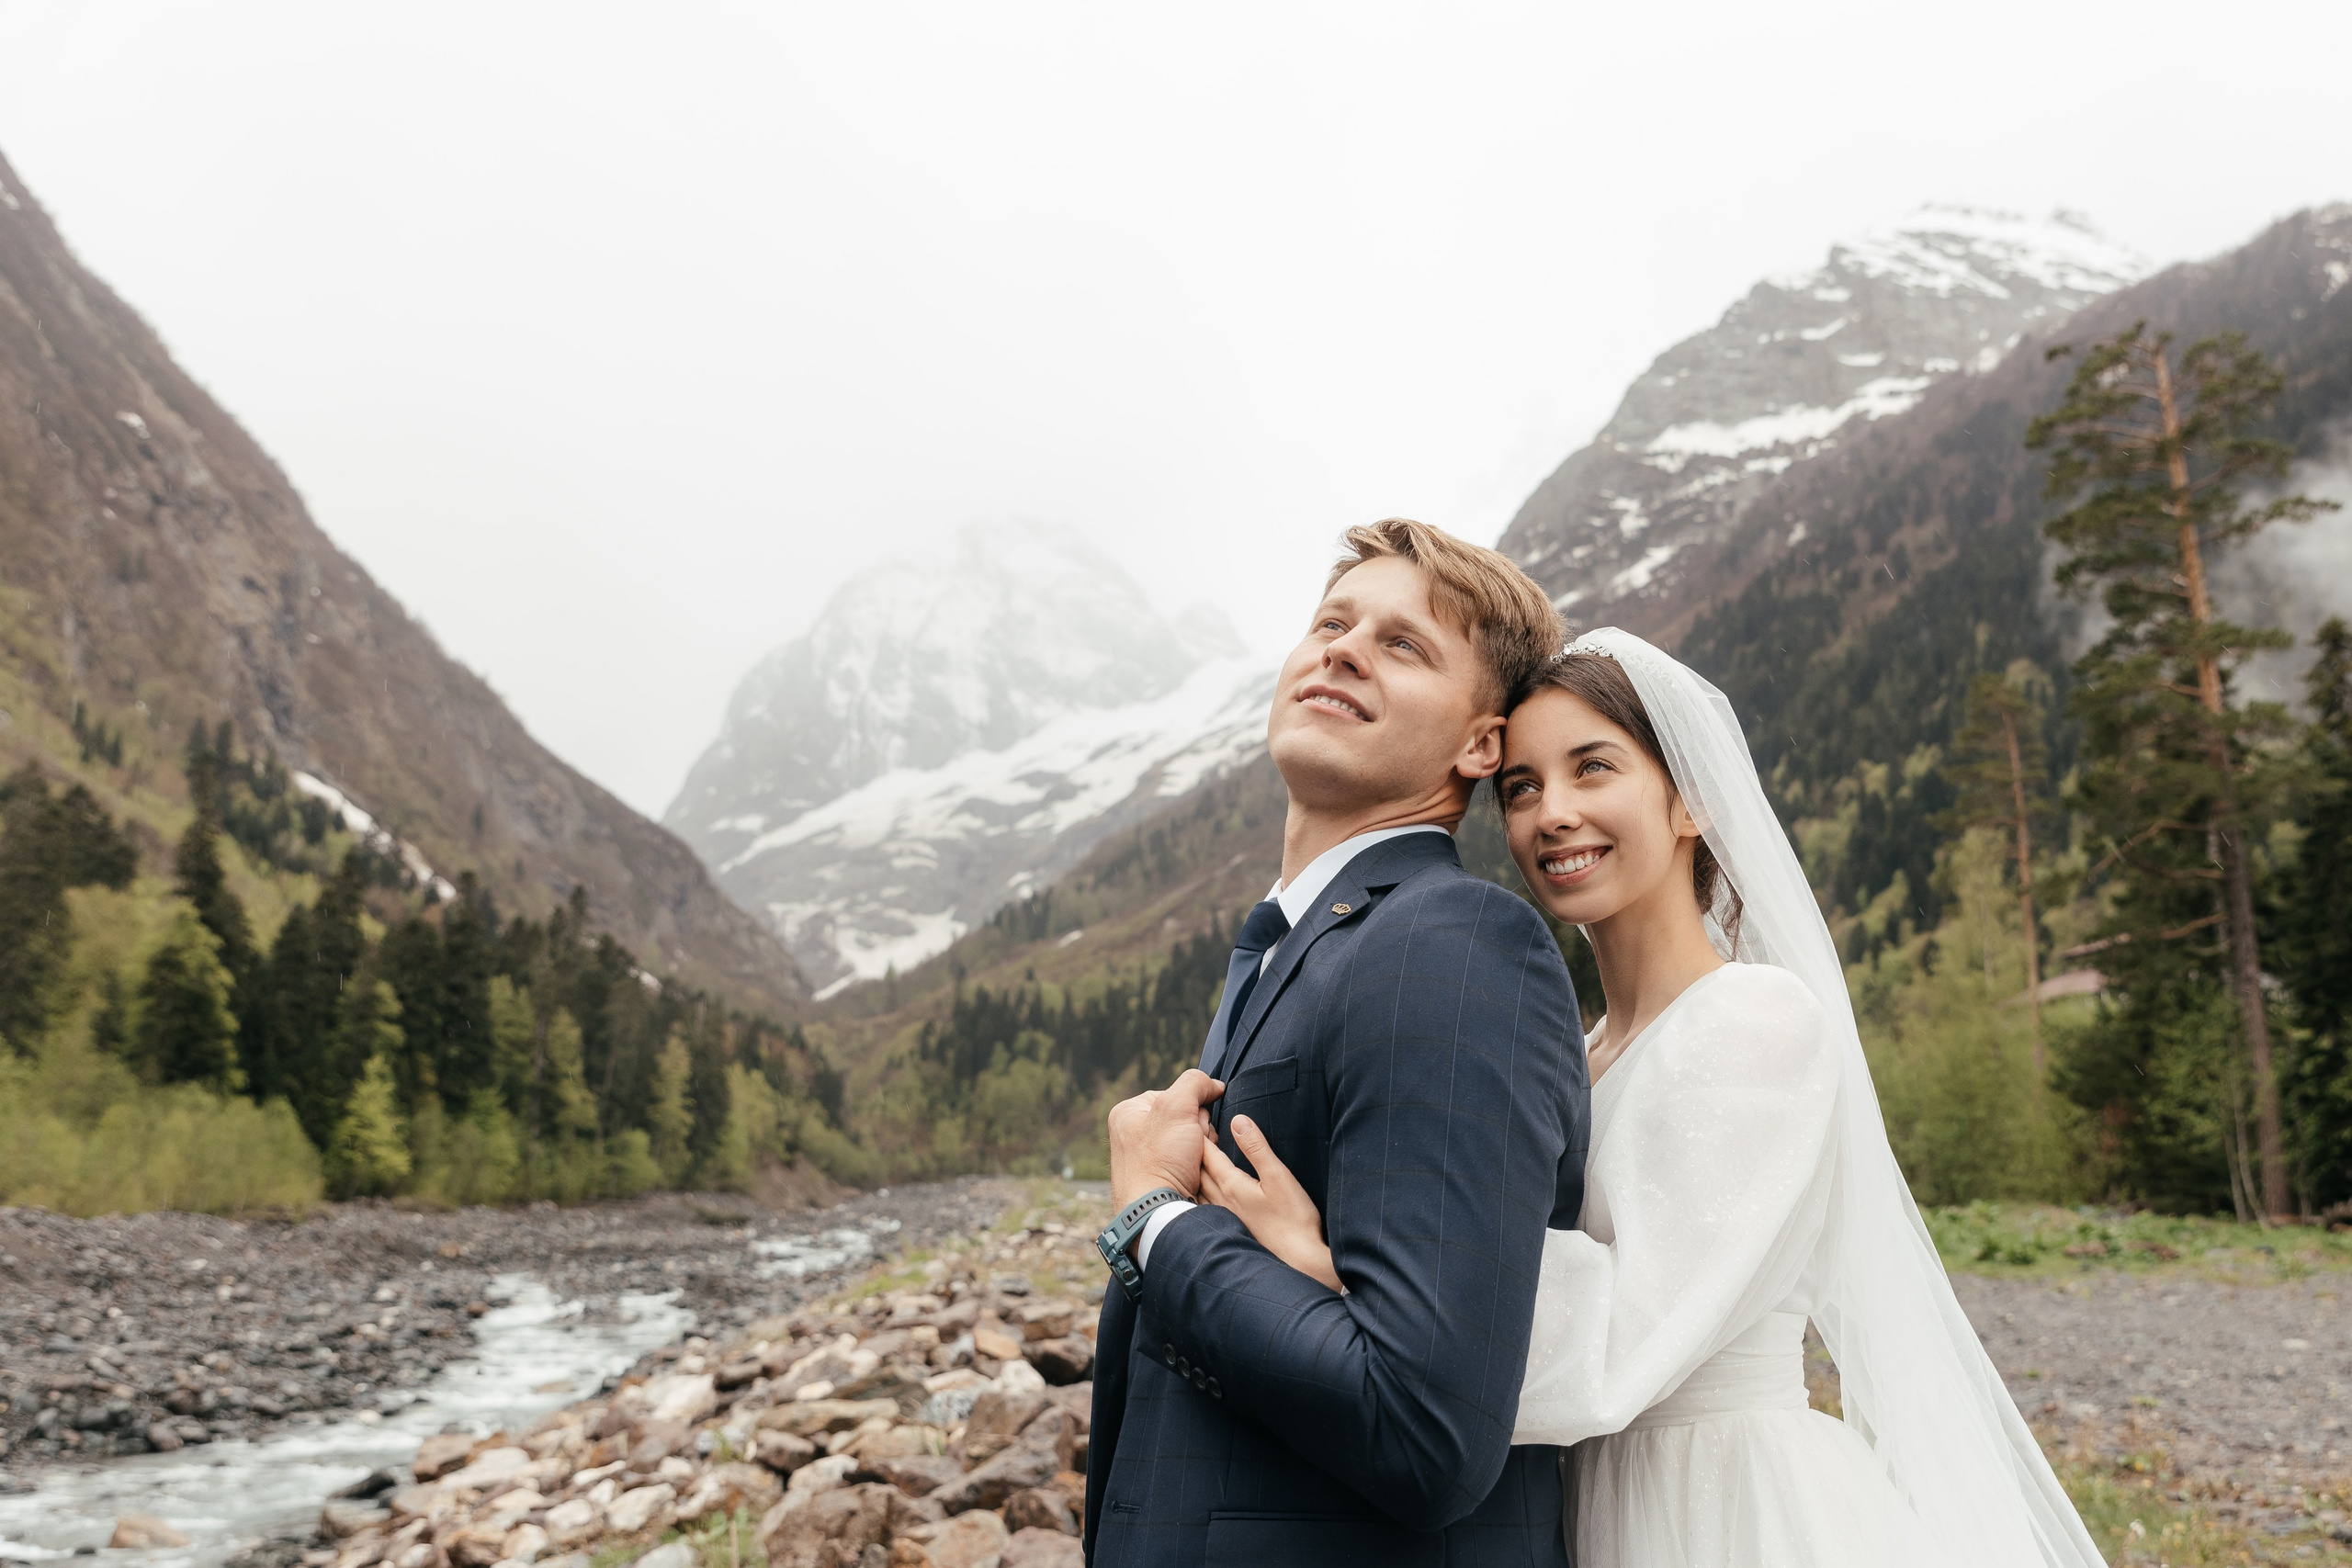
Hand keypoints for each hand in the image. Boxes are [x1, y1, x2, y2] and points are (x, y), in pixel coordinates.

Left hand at [1107, 1068, 1222, 1208]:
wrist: (1157, 1211)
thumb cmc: (1160, 1159)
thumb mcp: (1176, 1108)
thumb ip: (1195, 1084)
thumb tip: (1214, 1084)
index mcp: (1129, 1112)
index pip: (1176, 1095)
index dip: (1192, 1108)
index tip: (1190, 1125)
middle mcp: (1134, 1133)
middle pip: (1186, 1117)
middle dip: (1199, 1130)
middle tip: (1193, 1147)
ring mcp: (1148, 1157)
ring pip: (1193, 1139)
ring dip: (1203, 1148)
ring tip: (1195, 1163)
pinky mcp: (1162, 1177)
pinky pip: (1191, 1162)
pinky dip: (1200, 1166)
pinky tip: (1196, 1174)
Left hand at [1201, 1115, 1341, 1293]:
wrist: (1298, 1263)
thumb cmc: (1293, 1220)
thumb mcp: (1278, 1177)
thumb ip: (1257, 1148)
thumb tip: (1238, 1121)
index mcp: (1230, 1184)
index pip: (1206, 1152)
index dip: (1199, 1132)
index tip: (1196, 1115)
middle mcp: (1219, 1200)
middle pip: (1197, 1168)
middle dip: (1192, 1148)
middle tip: (1190, 1129)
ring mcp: (1221, 1217)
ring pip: (1197, 1187)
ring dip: (1193, 1169)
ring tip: (1192, 1156)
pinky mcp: (1228, 1228)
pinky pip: (1203, 1204)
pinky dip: (1198, 1190)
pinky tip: (1202, 1190)